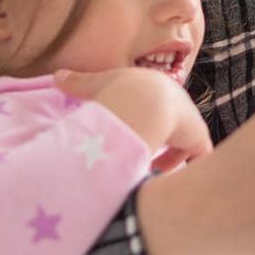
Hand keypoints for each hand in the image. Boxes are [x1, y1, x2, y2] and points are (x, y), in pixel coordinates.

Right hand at [53, 67, 212, 172]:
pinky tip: (167, 177)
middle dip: (159, 141)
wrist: (143, 101)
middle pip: (173, 125)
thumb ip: (77, 82)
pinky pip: (198, 156)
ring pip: (186, 143)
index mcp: (157, 88)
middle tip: (142, 158)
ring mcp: (190, 119)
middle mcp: (178, 102)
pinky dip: (186, 168)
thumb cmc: (118, 90)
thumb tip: (56, 76)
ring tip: (150, 171)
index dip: (145, 122)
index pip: (156, 106)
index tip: (132, 137)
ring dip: (169, 159)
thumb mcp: (93, 84)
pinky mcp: (198, 138)